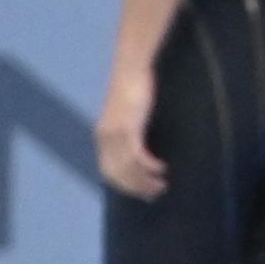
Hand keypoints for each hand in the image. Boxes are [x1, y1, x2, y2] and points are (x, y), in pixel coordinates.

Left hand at [94, 67, 166, 199]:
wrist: (132, 69)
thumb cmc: (133, 90)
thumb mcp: (128, 116)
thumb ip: (129, 132)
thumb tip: (141, 152)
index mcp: (102, 137)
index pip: (109, 172)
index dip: (126, 187)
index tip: (144, 194)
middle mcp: (104, 138)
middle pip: (118, 175)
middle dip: (137, 188)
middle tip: (156, 194)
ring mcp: (115, 134)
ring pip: (128, 168)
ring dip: (146, 181)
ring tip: (162, 185)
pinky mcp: (128, 128)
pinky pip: (137, 155)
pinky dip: (150, 166)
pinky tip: (162, 168)